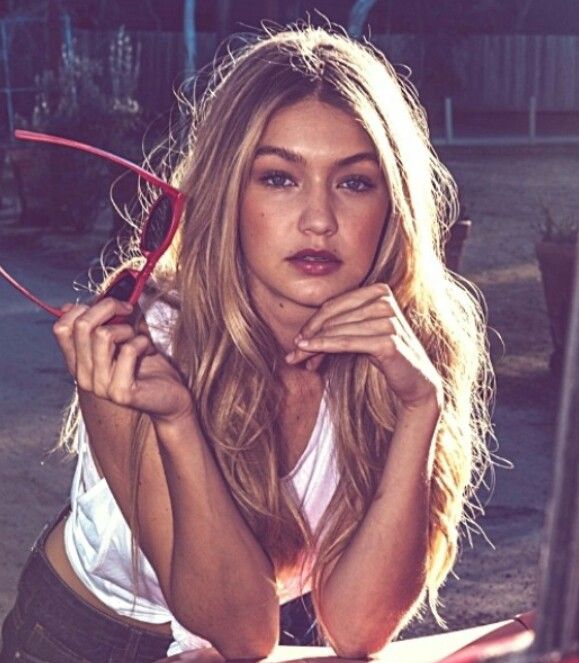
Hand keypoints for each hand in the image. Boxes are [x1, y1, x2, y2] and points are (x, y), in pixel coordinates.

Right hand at [53, 298, 193, 423]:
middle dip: (109, 307)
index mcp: (78, 362)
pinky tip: (149, 351)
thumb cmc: (148, 365)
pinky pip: (128, 350)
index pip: (61, 327)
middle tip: (130, 310)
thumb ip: (107, 320)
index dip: (84, 307)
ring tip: (139, 338)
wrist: (171, 397)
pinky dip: (143, 342)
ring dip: (127, 329)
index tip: (110, 306)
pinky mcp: (120, 392)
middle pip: (82, 325)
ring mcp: (100, 386)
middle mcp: (83, 376)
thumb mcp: (124, 337)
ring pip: (103, 335)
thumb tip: (88, 299)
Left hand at [285, 283, 442, 411]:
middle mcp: (385, 301)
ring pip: (337, 330)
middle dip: (309, 335)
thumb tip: (299, 340)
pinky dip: (324, 347)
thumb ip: (335, 330)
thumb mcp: (358, 337)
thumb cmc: (385, 355)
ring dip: (313, 345)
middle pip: (334, 317)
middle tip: (292, 353)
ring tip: (296, 358)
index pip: (335, 304)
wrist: (415, 380)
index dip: (312, 322)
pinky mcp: (388, 341)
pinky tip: (308, 351)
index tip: (297, 340)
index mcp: (379, 291)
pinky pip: (347, 342)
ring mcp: (389, 320)